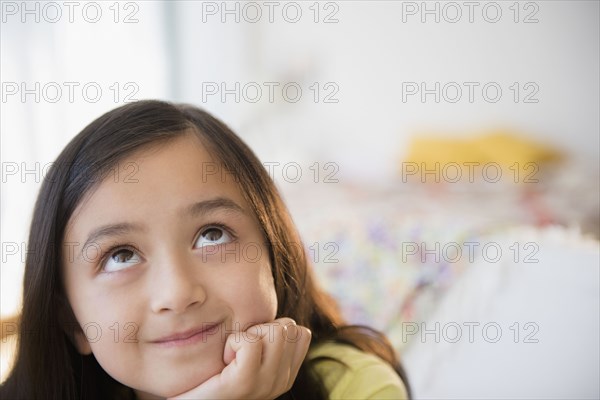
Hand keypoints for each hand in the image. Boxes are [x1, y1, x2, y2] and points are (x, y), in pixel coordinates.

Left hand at [168, 317, 310, 399]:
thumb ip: (270, 343)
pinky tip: (223, 360)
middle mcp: (281, 382)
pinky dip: (233, 342)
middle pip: (288, 327)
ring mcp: (265, 385)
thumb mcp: (250, 358)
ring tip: (231, 357)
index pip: (301, 333)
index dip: (273, 330)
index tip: (251, 348)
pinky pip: (251, 342)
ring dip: (247, 335)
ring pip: (275, 331)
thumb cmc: (212, 376)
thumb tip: (286, 321)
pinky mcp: (244, 383)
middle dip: (260, 329)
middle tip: (238, 352)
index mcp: (286, 375)